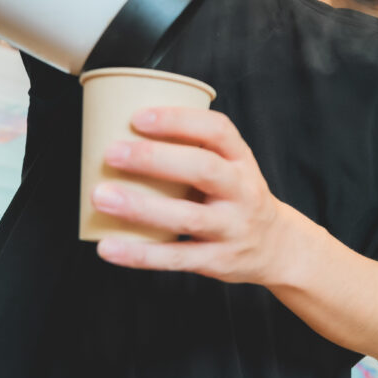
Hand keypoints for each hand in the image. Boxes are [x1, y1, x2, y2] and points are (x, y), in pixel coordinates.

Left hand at [91, 107, 292, 284]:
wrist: (276, 246)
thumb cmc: (235, 197)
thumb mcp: (231, 166)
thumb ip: (193, 151)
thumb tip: (121, 131)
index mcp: (242, 160)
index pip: (218, 130)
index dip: (179, 120)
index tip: (138, 117)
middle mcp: (242, 192)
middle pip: (203, 170)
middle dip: (154, 159)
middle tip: (112, 153)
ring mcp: (232, 228)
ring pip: (187, 217)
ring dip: (140, 207)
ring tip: (101, 197)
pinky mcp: (218, 261)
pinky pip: (177, 258)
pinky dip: (139, 254)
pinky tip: (107, 247)